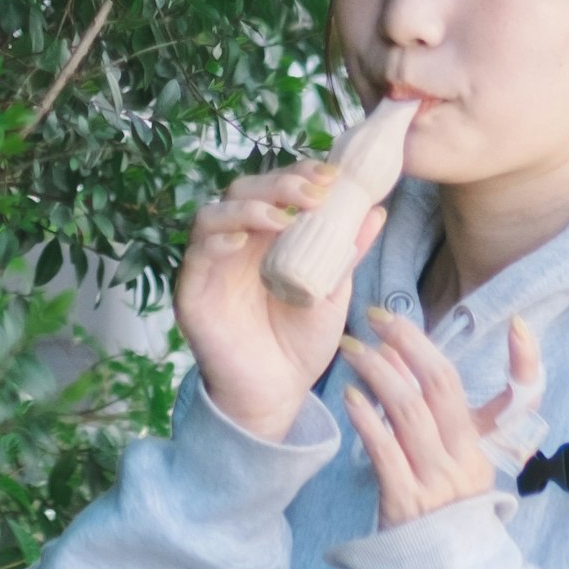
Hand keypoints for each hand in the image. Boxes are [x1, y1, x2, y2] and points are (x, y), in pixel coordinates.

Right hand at [175, 165, 388, 442]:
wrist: (278, 393)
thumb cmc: (301, 343)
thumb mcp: (332, 291)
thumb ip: (345, 251)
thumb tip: (376, 209)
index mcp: (265, 238)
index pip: (274, 190)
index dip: (298, 175)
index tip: (333, 177)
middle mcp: (234, 244)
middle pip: (241, 192)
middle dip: (278, 185)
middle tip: (315, 193)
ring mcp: (210, 266)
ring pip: (212, 216)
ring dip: (247, 208)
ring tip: (282, 217)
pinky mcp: (192, 293)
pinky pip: (195, 257)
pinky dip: (216, 242)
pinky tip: (241, 240)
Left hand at [336, 311, 539, 529]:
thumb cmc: (440, 513)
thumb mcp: (453, 464)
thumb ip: (434, 413)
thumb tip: (403, 355)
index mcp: (485, 451)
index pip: (519, 400)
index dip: (526, 363)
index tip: (518, 326)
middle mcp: (467, 463)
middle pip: (444, 387)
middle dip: (411, 343)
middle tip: (380, 317)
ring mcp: (437, 483)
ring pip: (409, 411)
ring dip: (378, 372)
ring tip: (354, 350)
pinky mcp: (405, 503)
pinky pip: (384, 451)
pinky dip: (365, 419)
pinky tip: (349, 398)